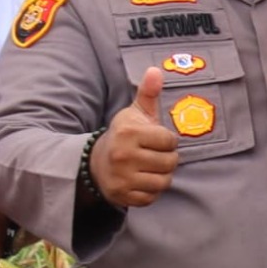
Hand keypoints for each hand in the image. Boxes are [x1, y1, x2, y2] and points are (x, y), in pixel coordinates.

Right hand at [91, 66, 183, 207]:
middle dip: (167, 159)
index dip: (167, 141)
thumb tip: (156, 70)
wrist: (95, 162)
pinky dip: (150, 191)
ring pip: (164, 182)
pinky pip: (151, 197)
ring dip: (161, 176)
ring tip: (149, 168)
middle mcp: (123, 155)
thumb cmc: (123, 136)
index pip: (170, 141)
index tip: (156, 140)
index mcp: (129, 132)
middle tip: (153, 156)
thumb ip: (148, 93)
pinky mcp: (122, 195)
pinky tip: (141, 181)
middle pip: (170, 162)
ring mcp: (121, 177)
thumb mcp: (134, 113)